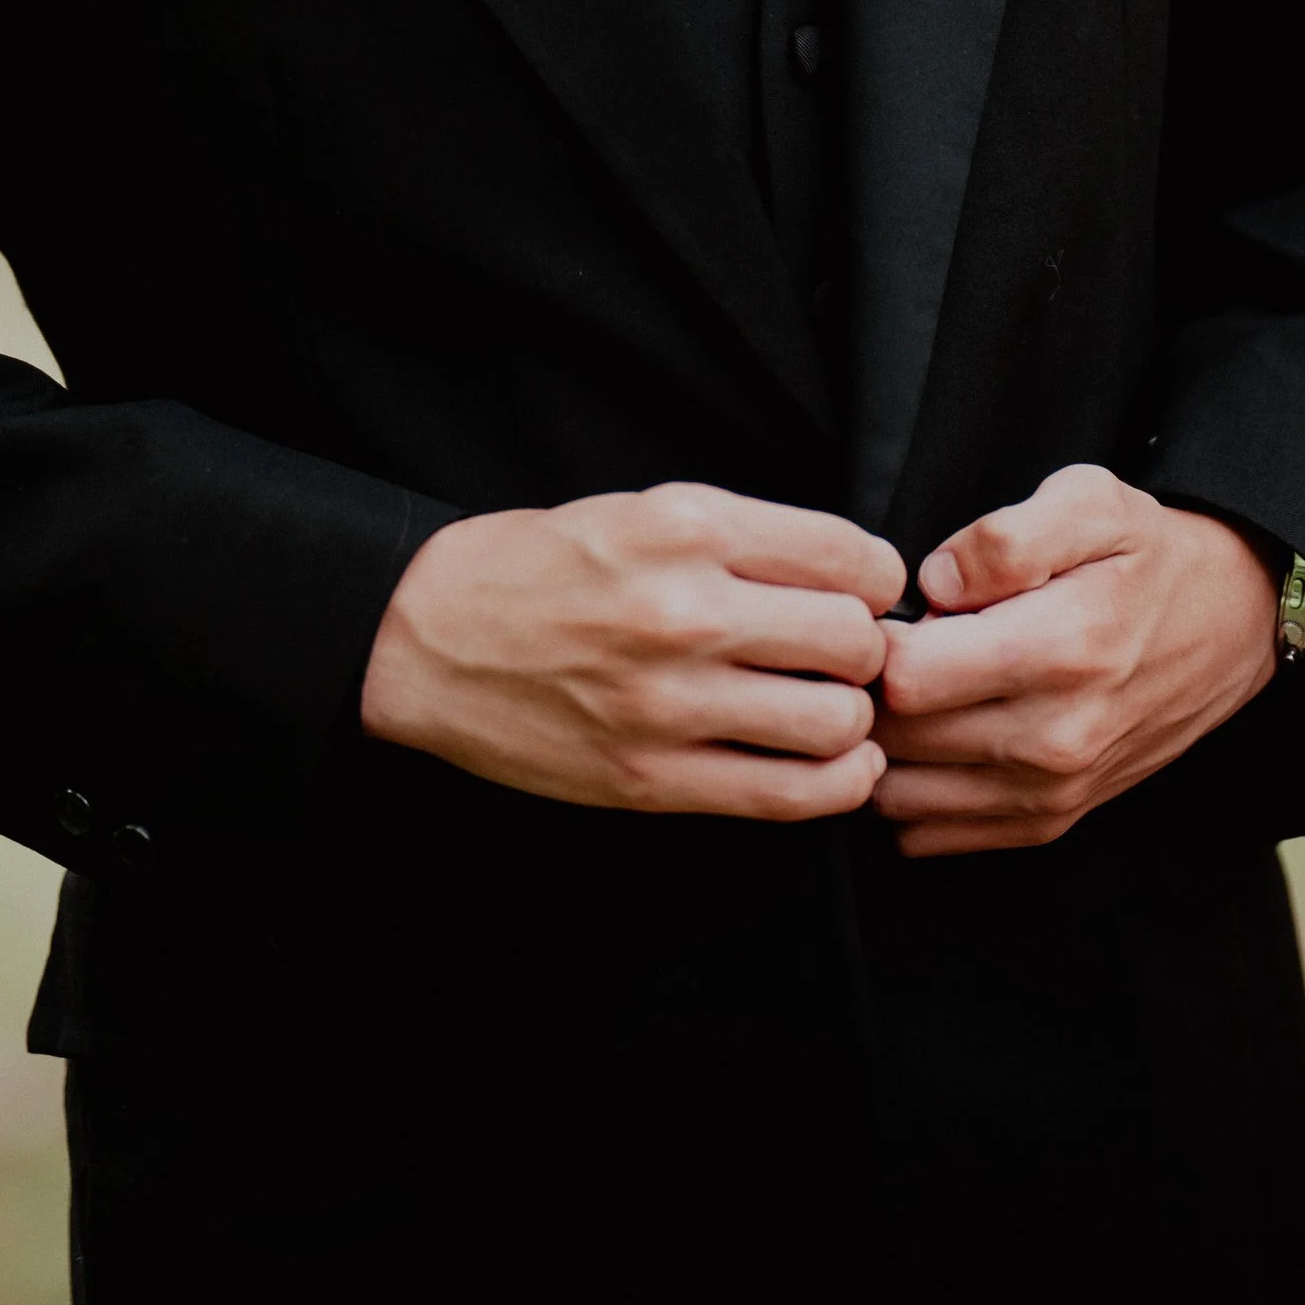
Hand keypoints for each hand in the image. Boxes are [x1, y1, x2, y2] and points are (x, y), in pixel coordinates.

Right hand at [361, 482, 904, 820]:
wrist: (427, 637)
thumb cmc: (539, 566)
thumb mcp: (639, 510)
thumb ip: (742, 539)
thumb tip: (851, 579)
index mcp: (685, 527)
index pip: (849, 556)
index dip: (877, 579)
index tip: (863, 592)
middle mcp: (685, 610)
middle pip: (855, 640)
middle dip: (866, 648)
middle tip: (843, 653)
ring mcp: (669, 703)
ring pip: (836, 722)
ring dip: (850, 718)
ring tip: (827, 706)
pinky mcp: (652, 779)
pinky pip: (790, 794)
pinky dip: (838, 784)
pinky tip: (837, 765)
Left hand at [871, 465, 1277, 857]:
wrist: (1229, 627)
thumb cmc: (1148, 557)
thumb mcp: (1090, 502)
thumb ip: (1005, 537)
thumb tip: (934, 585)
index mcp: (1061, 649)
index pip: (908, 677)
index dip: (875, 638)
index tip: (886, 612)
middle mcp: (1056, 737)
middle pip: (896, 738)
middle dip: (869, 690)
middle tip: (885, 650)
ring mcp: (1052, 791)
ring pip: (900, 796)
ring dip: (881, 746)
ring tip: (903, 693)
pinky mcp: (1048, 821)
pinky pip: (930, 835)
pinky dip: (908, 793)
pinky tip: (923, 738)